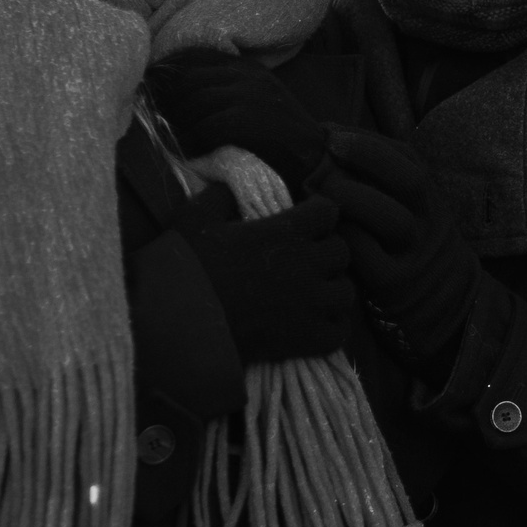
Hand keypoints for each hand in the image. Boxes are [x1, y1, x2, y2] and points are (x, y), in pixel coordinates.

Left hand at [146, 49, 329, 184]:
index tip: (151, 86)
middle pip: (191, 79)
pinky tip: (191, 151)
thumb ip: (227, 91)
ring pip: (198, 101)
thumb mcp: (256, 101)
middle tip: (155, 116)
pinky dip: (196, 140)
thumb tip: (180, 95)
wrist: (314, 157)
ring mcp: (252, 96)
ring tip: (171, 137)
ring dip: (179, 122)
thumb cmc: (278, 135)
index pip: (197, 57)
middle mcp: (249, 75)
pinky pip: (211, 125)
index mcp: (247, 67)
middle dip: (167, 98)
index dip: (169, 70)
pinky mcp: (254, 120)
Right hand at [185, 194, 356, 364]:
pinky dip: (332, 326)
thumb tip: (230, 187)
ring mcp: (312, 304)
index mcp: (288, 232)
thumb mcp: (195, 217)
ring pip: (346, 291)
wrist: (180, 323)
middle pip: (341, 251)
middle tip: (305, 258)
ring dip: (332, 288)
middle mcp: (308, 265)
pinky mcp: (308, 339)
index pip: (328, 212)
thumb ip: (219, 196)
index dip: (317, 213)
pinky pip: (340, 331)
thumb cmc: (188, 267)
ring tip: (313, 292)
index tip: (304, 219)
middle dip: (325, 251)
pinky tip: (316, 323)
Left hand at [312, 129, 481, 363]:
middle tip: (321, 159)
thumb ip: (380, 180)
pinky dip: (343, 237)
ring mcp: (415, 254)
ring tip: (318, 192)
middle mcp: (429, 222)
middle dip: (363, 162)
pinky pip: (367, 256)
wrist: (445, 304)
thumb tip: (326, 137)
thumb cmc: (409, 246)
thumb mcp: (411, 211)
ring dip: (351, 198)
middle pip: (409, 182)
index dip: (369, 143)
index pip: (409, 160)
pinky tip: (323, 230)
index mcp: (430, 198)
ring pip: (391, 219)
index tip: (330, 134)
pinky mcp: (394, 285)